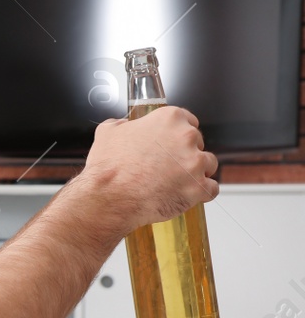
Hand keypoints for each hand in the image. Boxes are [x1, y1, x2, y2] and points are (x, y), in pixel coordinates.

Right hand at [80, 105, 217, 233]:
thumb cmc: (108, 168)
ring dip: (196, 172)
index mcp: (168, 119)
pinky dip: (201, 193)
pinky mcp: (199, 187)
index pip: (187, 120)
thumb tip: (124, 125)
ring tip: (176, 182)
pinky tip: (185, 194)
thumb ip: (122, 124)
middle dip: (185, 154)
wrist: (108, 198)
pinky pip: (211, 189)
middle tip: (167, 166)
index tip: (172, 143)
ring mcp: (195, 163)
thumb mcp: (107, 133)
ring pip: (208, 164)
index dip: (177, 134)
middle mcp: (186, 137)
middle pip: (198, 143)